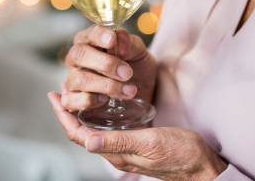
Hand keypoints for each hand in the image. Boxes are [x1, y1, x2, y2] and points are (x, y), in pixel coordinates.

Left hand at [48, 92, 227, 180]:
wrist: (201, 165)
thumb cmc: (179, 154)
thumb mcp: (149, 142)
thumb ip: (119, 142)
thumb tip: (87, 141)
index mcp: (116, 154)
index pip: (79, 135)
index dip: (64, 116)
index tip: (53, 96)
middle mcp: (117, 153)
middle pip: (82, 132)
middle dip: (69, 111)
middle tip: (61, 89)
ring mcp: (127, 149)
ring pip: (95, 130)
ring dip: (82, 112)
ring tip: (78, 93)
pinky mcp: (137, 144)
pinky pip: (109, 130)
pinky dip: (99, 115)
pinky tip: (104, 106)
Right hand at [62, 25, 156, 111]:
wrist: (142, 89)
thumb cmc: (135, 65)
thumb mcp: (139, 52)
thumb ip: (130, 44)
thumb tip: (120, 37)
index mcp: (90, 40)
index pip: (89, 34)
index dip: (99, 36)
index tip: (112, 39)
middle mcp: (78, 59)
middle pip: (78, 55)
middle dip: (105, 64)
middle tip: (127, 72)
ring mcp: (74, 79)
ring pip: (79, 79)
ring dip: (106, 85)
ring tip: (128, 90)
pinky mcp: (74, 100)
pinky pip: (70, 101)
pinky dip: (88, 101)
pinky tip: (104, 100)